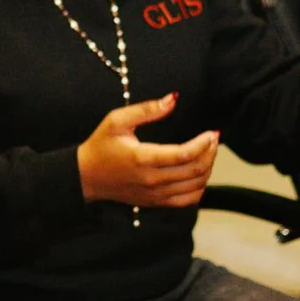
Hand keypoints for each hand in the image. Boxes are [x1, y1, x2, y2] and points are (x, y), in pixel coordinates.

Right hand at [77, 94, 218, 208]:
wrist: (86, 177)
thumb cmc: (100, 146)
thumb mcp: (117, 120)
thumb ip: (146, 109)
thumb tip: (173, 99)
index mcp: (143, 158)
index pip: (184, 154)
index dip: (204, 144)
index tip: (212, 132)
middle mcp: (151, 180)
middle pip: (195, 171)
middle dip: (210, 153)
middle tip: (213, 138)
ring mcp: (154, 194)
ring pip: (195, 186)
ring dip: (208, 168)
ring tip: (209, 152)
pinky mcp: (155, 202)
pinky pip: (187, 200)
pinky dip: (200, 187)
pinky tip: (199, 172)